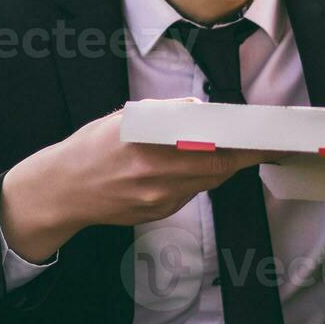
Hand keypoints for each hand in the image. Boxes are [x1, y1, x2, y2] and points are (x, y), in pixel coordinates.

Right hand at [0, 103, 278, 261]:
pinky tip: (197, 168)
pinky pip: (189, 195)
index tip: (262, 137)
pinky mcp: (156, 214)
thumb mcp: (124, 119)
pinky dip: (199, 180)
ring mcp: (157, 201)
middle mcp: (155, 178)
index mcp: (148, 146)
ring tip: (236, 152)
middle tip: (262, 145)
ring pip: (206, 183)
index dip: (240, 145)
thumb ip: (165, 114)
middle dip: (241, 157)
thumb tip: (201, 110)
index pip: (208, 147)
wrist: (62, 191)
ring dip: (222, 168)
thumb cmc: (91, 147)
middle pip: (216, 170)